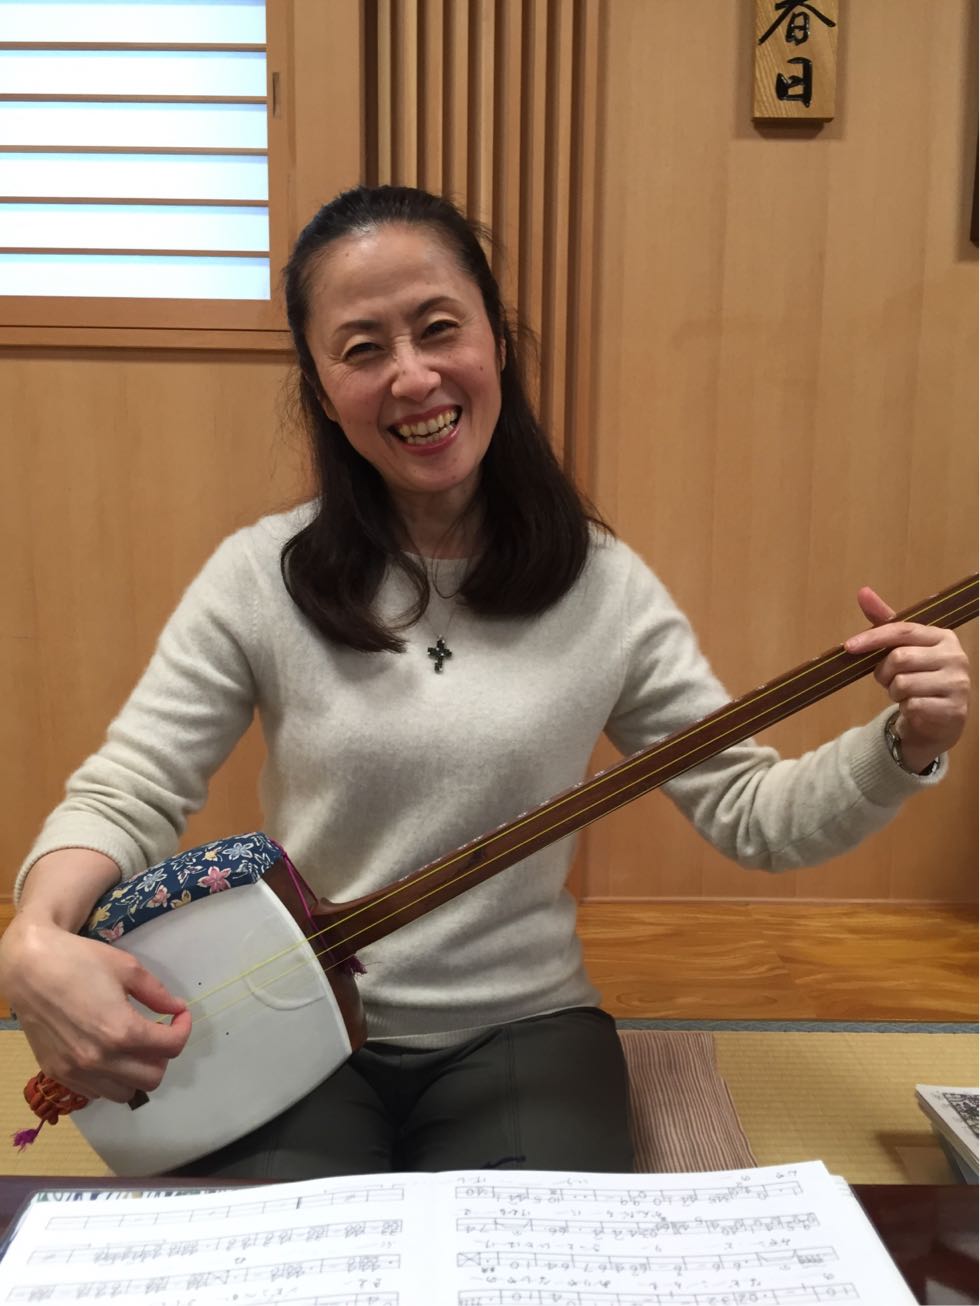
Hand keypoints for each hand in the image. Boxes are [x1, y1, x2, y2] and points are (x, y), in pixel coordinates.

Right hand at [0, 916, 190, 1102]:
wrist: (28, 969)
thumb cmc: (79, 961)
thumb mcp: (127, 968)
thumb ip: (157, 993)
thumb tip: (176, 1008)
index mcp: (122, 1031)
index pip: (171, 1047)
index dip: (183, 1029)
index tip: (179, 1015)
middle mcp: (100, 1059)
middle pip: (152, 1078)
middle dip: (163, 1055)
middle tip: (157, 1032)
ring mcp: (77, 1071)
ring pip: (125, 1093)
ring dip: (137, 1072)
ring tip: (132, 1046)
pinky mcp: (58, 1074)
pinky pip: (96, 1092)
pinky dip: (110, 1079)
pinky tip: (107, 1053)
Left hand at [844, 586, 971, 772]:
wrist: (938, 719)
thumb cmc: (917, 676)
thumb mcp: (902, 648)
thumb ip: (884, 621)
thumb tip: (863, 591)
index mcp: (944, 637)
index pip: (903, 630)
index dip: (873, 637)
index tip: (849, 646)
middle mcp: (956, 657)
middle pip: (899, 658)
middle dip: (884, 672)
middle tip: (890, 680)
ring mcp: (958, 683)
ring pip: (902, 684)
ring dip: (894, 692)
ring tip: (906, 694)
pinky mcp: (954, 709)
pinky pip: (912, 706)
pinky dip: (906, 709)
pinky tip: (916, 708)